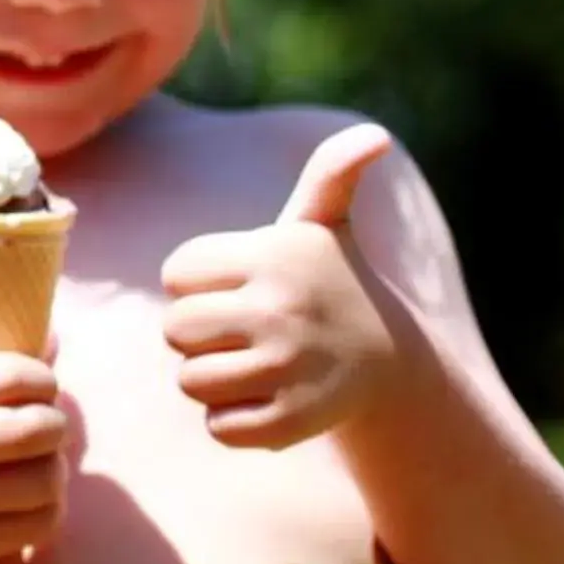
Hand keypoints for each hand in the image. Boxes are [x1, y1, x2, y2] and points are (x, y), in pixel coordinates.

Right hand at [0, 350, 71, 563]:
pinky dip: (50, 504)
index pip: (11, 376)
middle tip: (45, 424)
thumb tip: (55, 338)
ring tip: (36, 460)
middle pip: (37, 428)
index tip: (41, 386)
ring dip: (54, 465)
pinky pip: (44, 521)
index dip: (43, 379)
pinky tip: (30, 494)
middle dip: (55, 422)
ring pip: (47, 478)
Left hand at [161, 124, 402, 449]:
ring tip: (260, 363)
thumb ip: (330, 174)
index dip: (198, 285)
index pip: (175, 273)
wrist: (391, 364)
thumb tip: (375, 136)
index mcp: (275, 255)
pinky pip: (218, 428)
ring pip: (189, 381)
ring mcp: (288, 368)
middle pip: (173, 330)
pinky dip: (234, 421)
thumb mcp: (326, 226)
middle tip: (245, 330)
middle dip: (198, 335)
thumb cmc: (332, 284)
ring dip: (213, 380)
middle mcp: (281, 308)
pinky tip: (272, 399)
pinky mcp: (292, 422)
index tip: (241, 286)